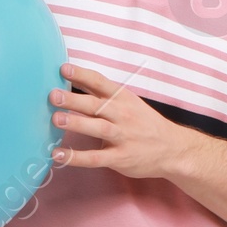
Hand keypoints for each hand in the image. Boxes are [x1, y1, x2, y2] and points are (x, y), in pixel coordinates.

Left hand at [50, 64, 195, 179]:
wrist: (173, 149)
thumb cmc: (144, 124)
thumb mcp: (129, 103)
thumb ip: (102, 95)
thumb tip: (73, 79)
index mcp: (122, 98)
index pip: (100, 82)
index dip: (81, 74)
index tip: (63, 68)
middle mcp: (122, 115)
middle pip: (95, 105)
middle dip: (74, 99)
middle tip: (53, 95)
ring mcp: (122, 137)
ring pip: (97, 128)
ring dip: (76, 123)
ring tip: (56, 119)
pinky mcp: (120, 158)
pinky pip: (96, 157)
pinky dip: (76, 157)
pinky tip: (59, 154)